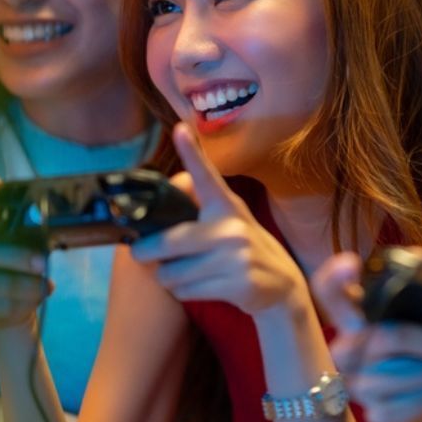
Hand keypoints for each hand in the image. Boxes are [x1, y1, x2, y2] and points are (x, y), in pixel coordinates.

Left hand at [131, 122, 305, 314]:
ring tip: (186, 274)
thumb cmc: (241, 250)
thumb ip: (198, 209)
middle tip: (140, 253)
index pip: (206, 176)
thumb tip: (162, 197)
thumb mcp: (228, 222)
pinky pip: (186, 291)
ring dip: (169, 278)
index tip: (179, 129)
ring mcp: (237, 256)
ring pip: (171, 272)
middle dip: (145, 252)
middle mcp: (232, 228)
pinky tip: (202, 288)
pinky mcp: (238, 283)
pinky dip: (184, 293)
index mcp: (226, 206)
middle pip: (167, 241)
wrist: (281, 285)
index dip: (191, 152)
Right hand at [313, 252, 421, 421]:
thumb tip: (419, 257)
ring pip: (403, 373)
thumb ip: (415, 281)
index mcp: (352, 315)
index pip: (326, 290)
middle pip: (386, 336)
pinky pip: (406, 406)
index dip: (334, 277)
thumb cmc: (420, 340)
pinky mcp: (374, 413)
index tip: (351, 264)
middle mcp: (344, 348)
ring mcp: (356, 384)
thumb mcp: (418, 308)